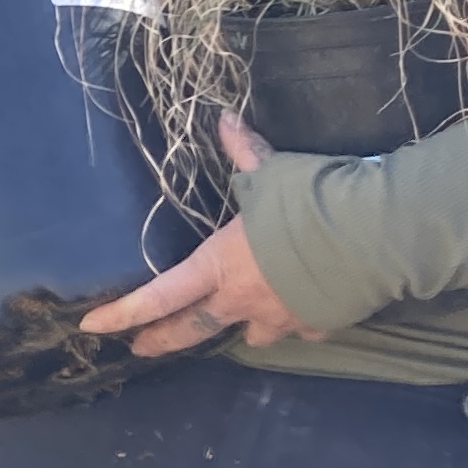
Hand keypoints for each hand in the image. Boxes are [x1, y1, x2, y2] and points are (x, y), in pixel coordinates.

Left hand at [79, 113, 323, 357]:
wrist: (375, 235)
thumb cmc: (309, 202)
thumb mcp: (269, 171)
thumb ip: (243, 151)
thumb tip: (224, 118)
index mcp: (218, 265)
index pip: (158, 297)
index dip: (122, 313)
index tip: (92, 326)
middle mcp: (241, 301)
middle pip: (190, 330)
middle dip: (161, 341)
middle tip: (140, 349)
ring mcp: (280, 319)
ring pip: (248, 336)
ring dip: (237, 329)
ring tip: (235, 322)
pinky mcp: (317, 326)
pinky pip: (297, 329)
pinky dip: (293, 321)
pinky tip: (299, 309)